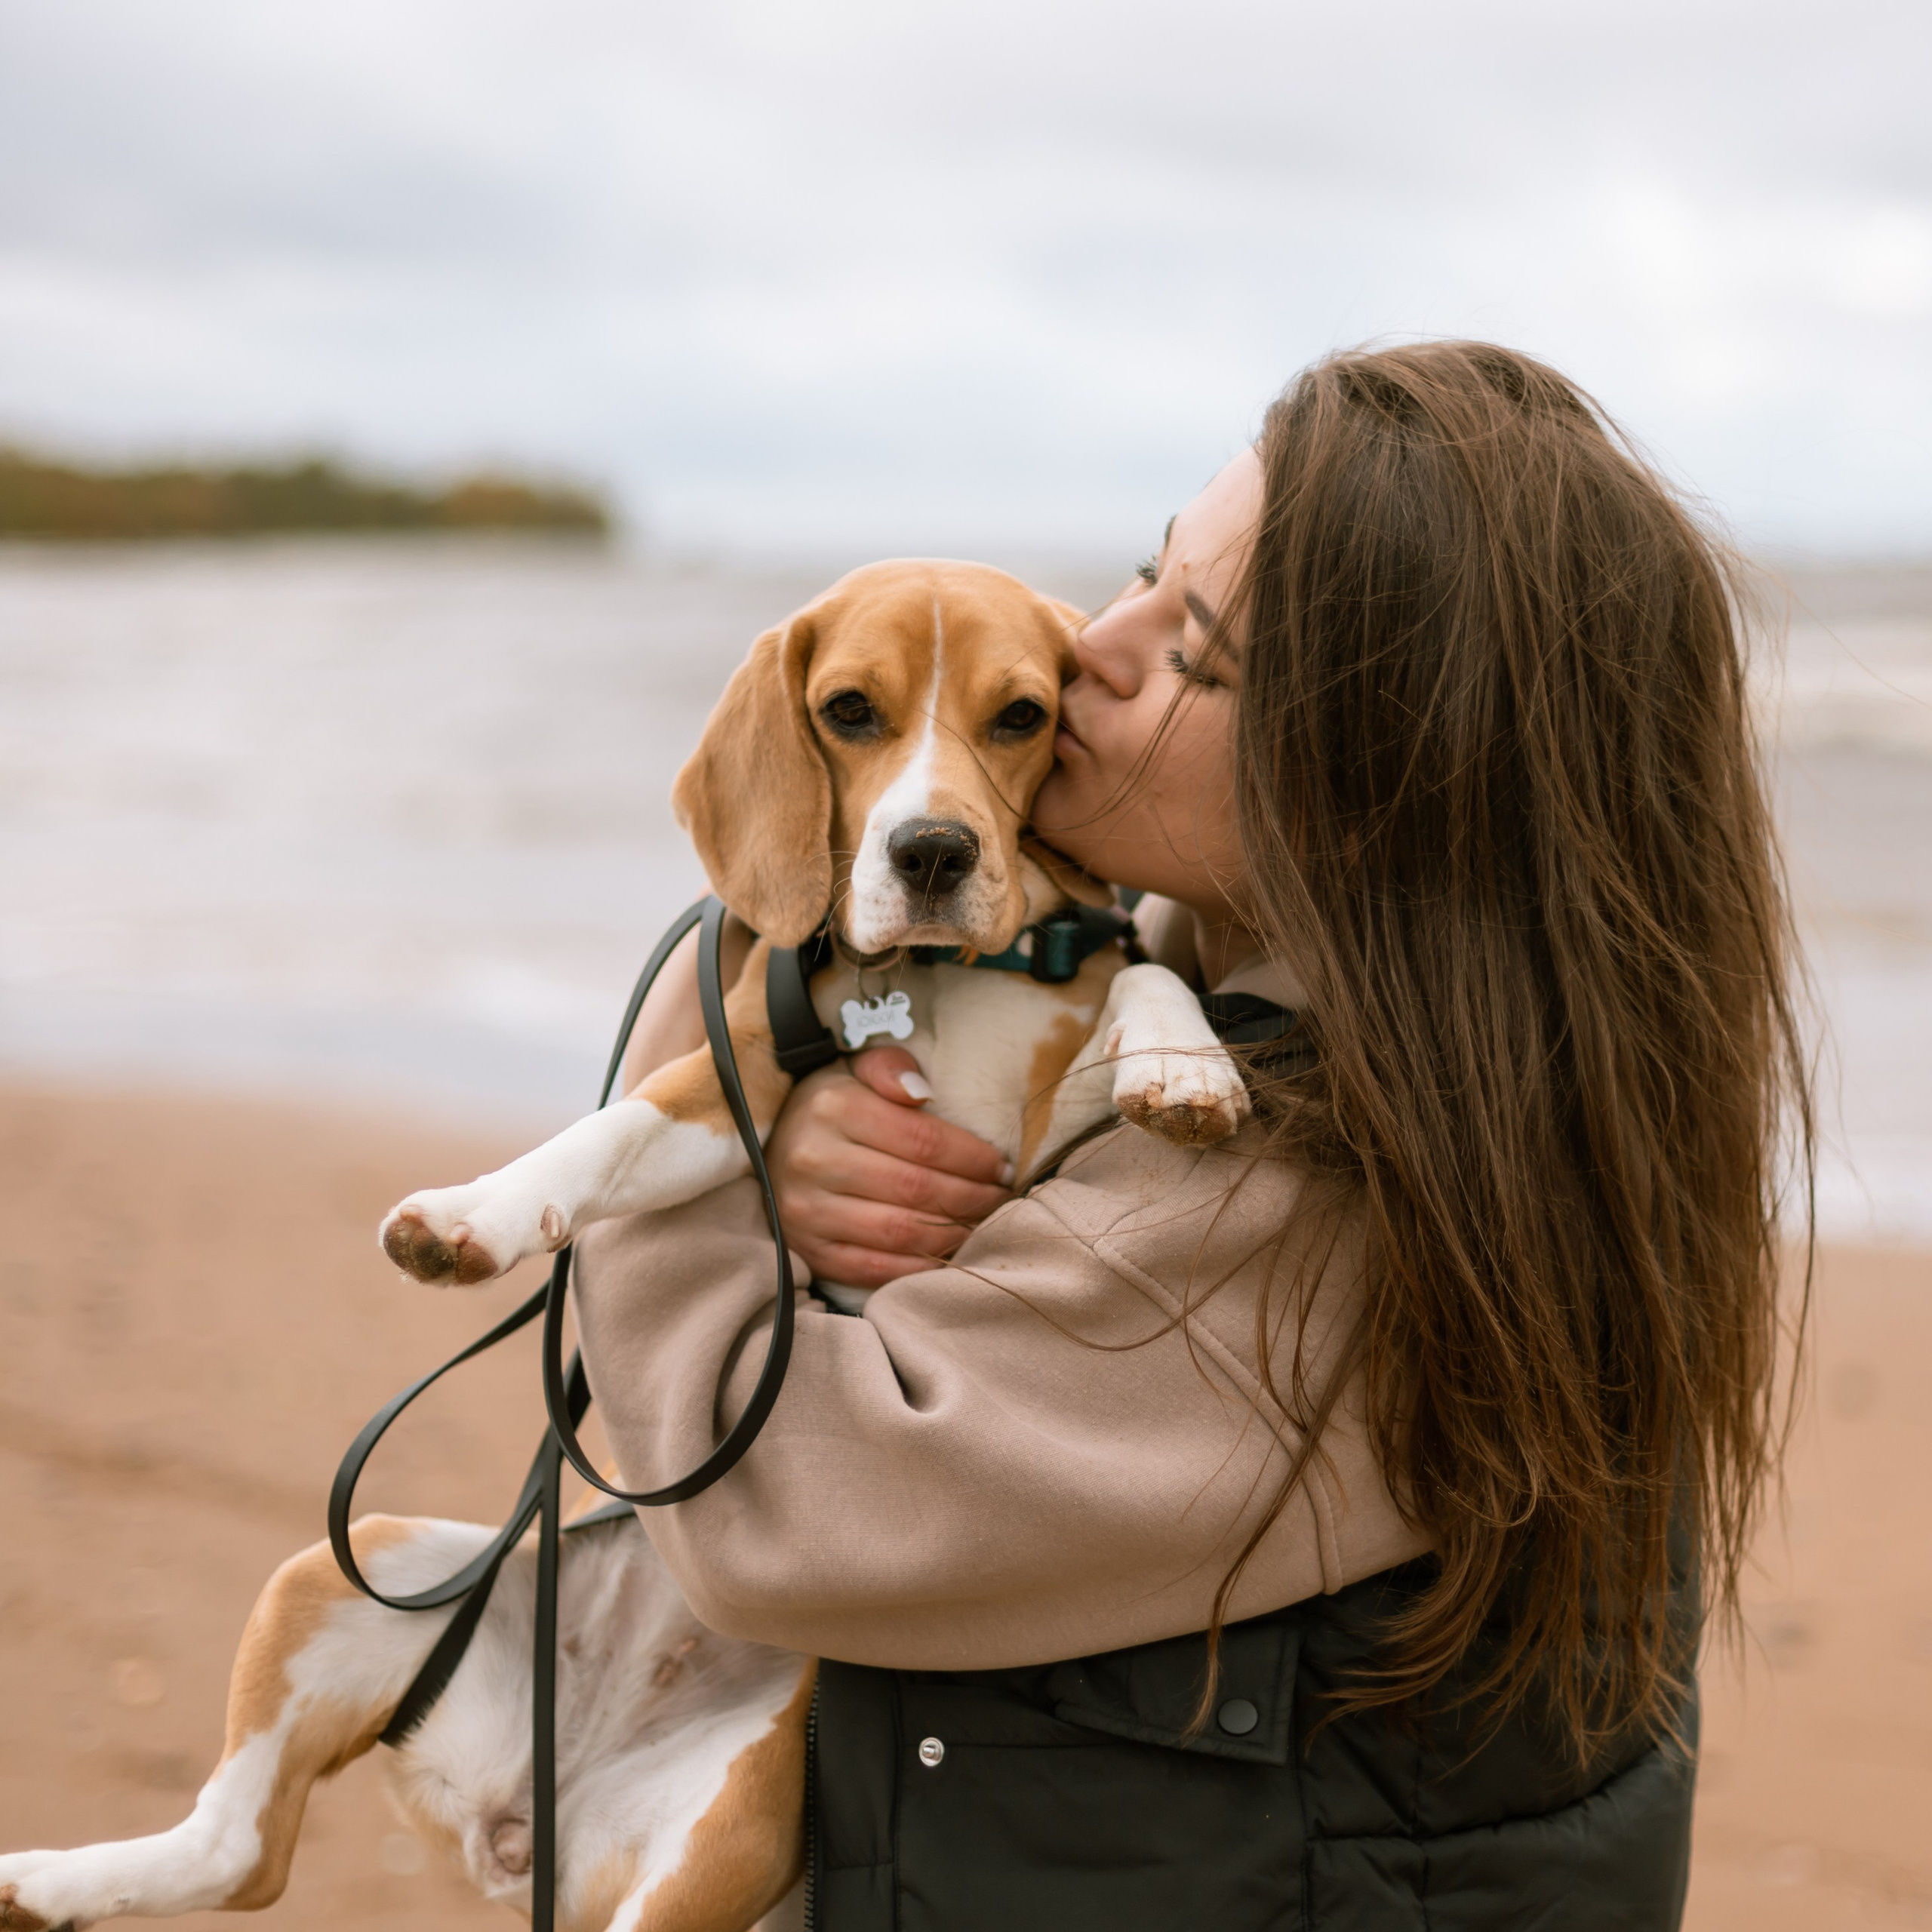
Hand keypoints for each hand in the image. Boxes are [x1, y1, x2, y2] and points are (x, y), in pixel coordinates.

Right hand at [765, 1048, 1013, 1288]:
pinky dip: (917, 1268)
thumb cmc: (830, 1106)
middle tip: (1001, 1199)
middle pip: (916, 1188)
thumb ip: (889, 1066)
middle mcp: (813, 1160)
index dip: (973, 1158)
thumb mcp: (854, 1068)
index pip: (923, 1139)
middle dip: (972, 1197)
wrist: (770, 1148)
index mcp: (832, 1108)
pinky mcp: (806, 1249)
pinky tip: (947, 1256)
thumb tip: (922, 1092)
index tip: (1003, 1167)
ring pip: (899, 1232)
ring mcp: (805, 1210)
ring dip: (953, 1234)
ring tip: (982, 1224)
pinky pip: (873, 1269)